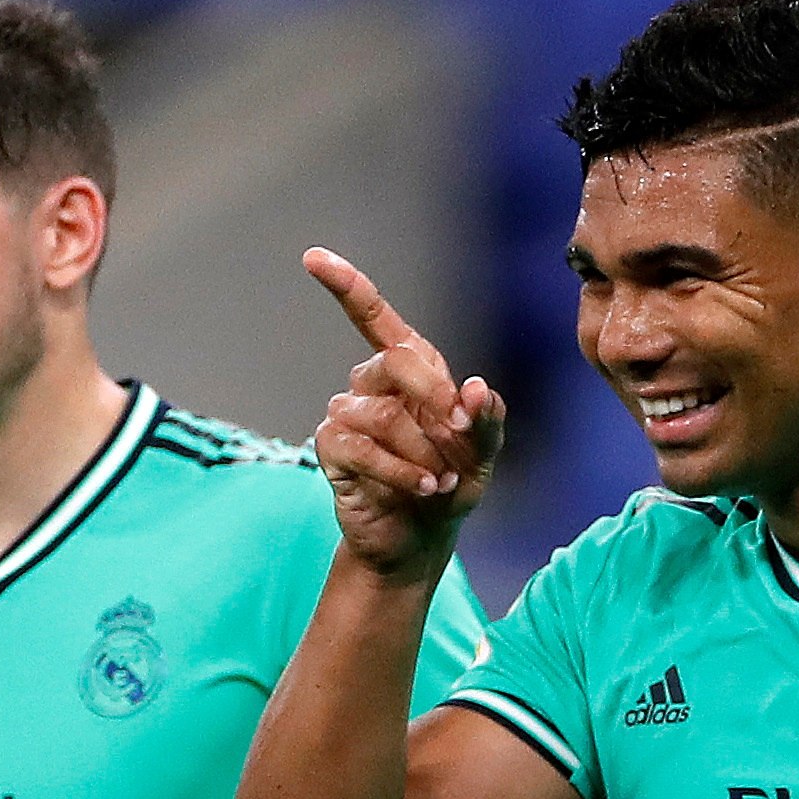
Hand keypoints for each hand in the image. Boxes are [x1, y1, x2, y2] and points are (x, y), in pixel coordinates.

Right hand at [304, 247, 505, 577]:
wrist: (420, 540)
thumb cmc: (450, 485)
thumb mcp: (482, 454)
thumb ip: (485, 419)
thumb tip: (473, 386)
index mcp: (409, 368)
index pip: (373, 316)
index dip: (346, 286)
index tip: (313, 257)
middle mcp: (371, 383)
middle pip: (395, 362)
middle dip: (436, 399)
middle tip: (460, 435)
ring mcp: (346, 416)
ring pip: (383, 415)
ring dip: (423, 452)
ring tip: (439, 481)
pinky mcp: (331, 450)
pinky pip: (362, 449)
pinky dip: (400, 471)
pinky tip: (422, 488)